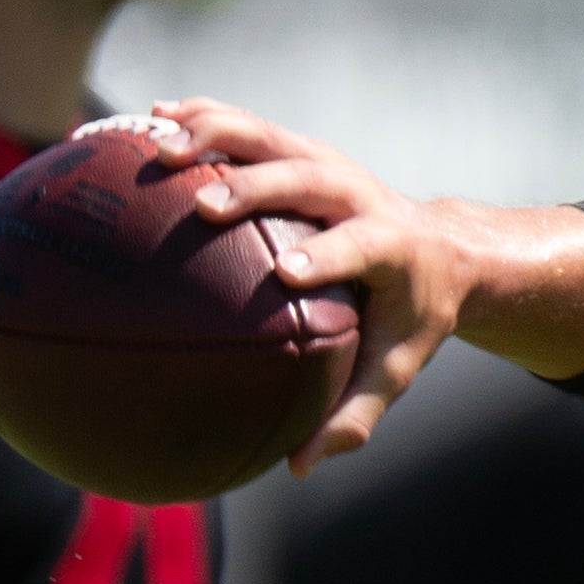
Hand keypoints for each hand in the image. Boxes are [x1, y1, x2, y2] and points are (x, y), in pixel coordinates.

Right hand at [148, 100, 583, 471]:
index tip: (288, 272)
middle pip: (307, 178)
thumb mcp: (397, 367)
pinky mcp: (298, 148)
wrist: (437, 246)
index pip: (361, 245)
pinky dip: (199, 118)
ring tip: (155, 147)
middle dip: (256, 188)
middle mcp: (358, 193)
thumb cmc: (411, 317)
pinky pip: (245, 126)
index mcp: (392, 246)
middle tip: (203, 206)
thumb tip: (301, 465)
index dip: (329, 254)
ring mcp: (325, 162)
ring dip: (214, 136)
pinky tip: (146, 121)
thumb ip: (357, 413)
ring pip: (269, 137)